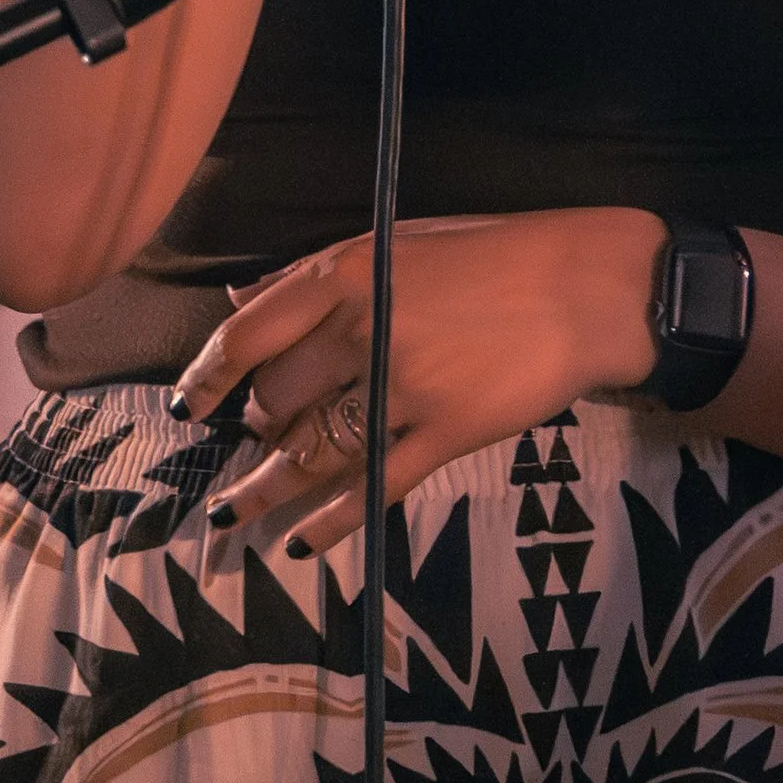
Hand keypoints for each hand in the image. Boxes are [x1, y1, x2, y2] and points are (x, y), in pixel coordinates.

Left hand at [182, 206, 662, 554]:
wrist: (590, 287)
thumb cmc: (498, 255)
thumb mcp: (400, 240)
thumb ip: (316, 272)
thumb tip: (239, 303)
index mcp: (347, 276)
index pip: (248, 333)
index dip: (208, 375)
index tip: (191, 405)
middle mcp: (364, 332)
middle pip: (278, 399)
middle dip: (260, 428)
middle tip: (260, 442)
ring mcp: (404, 388)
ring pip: (313, 453)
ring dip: (265, 490)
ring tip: (234, 516)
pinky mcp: (446, 434)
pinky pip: (372, 487)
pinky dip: (332, 521)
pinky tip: (303, 542)